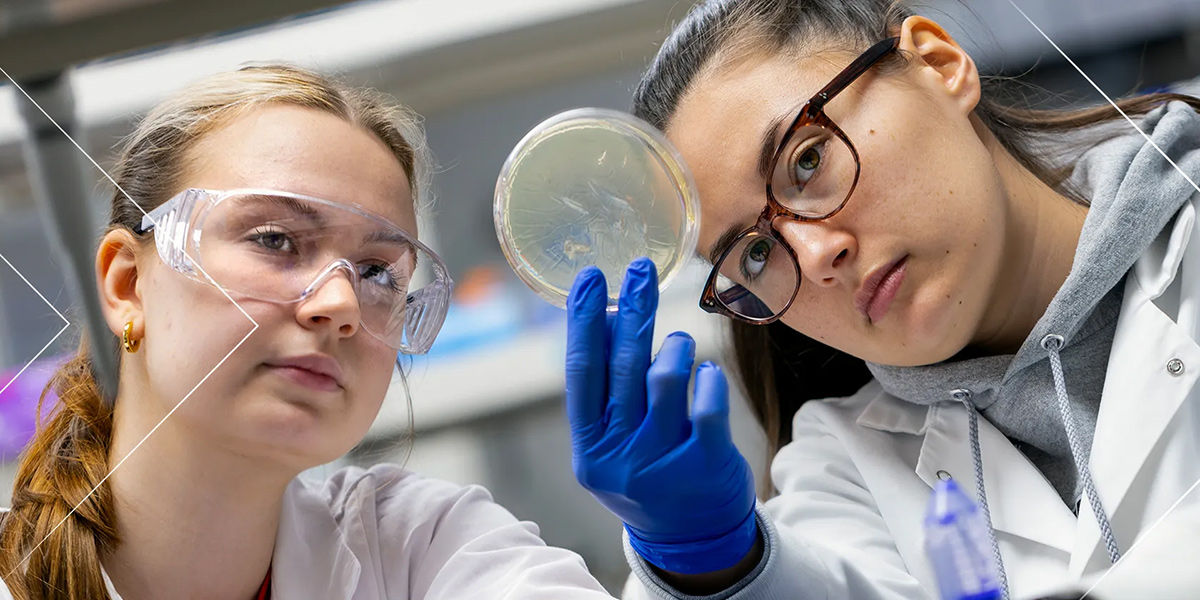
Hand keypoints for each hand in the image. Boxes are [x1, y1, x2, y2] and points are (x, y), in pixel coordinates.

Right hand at [565, 257, 757, 574]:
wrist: (692, 538)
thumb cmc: (649, 472)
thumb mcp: (614, 441)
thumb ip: (607, 390)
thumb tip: (605, 316)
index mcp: (590, 447)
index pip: (581, 373)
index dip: (583, 323)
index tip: (590, 278)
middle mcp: (619, 456)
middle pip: (623, 367)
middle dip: (632, 311)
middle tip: (641, 271)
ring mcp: (661, 463)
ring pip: (665, 379)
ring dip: (675, 348)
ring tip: (679, 344)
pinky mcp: (705, 464)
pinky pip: (706, 403)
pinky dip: (706, 378)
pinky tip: (704, 373)